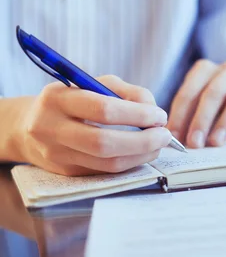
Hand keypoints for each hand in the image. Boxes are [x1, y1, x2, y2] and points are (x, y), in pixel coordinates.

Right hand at [15, 76, 171, 175]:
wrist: (29, 126)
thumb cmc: (73, 99)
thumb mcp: (95, 84)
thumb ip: (127, 92)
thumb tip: (154, 111)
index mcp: (57, 99)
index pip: (103, 109)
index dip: (138, 114)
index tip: (160, 116)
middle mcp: (50, 128)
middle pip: (104, 143)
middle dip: (143, 141)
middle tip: (165, 135)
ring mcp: (56, 155)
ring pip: (106, 163)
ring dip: (141, 155)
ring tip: (159, 144)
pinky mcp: (66, 172)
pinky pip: (105, 172)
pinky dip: (130, 163)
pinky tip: (143, 153)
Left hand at [167, 60, 225, 147]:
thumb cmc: (206, 108)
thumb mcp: (192, 107)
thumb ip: (183, 119)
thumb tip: (171, 138)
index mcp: (204, 69)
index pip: (190, 91)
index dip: (180, 115)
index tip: (175, 136)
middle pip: (214, 92)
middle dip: (202, 119)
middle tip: (195, 143)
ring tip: (216, 143)